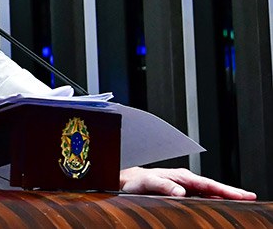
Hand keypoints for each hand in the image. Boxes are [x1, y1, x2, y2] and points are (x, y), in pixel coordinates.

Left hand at [119, 167, 255, 199]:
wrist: (129, 181)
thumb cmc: (138, 182)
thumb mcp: (148, 183)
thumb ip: (163, 186)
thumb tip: (180, 192)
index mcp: (181, 176)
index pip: (208, 184)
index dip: (225, 190)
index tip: (242, 195)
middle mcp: (185, 179)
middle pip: (213, 186)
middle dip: (232, 191)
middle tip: (250, 197)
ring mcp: (185, 184)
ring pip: (209, 190)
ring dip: (225, 194)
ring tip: (241, 200)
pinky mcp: (182, 190)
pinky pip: (203, 194)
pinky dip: (215, 197)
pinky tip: (221, 202)